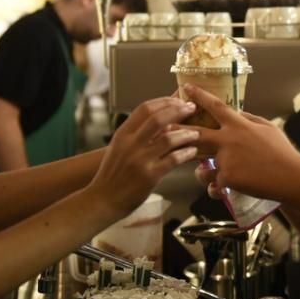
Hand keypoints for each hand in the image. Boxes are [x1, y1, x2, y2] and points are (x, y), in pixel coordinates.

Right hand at [86, 96, 198, 217]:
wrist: (103, 199)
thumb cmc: (114, 173)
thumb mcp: (120, 147)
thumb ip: (137, 134)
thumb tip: (163, 120)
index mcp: (123, 134)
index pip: (145, 108)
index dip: (165, 101)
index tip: (178, 100)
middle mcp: (130, 144)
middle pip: (158, 118)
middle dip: (178, 110)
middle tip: (191, 108)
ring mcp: (140, 159)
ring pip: (168, 139)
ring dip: (186, 133)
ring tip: (196, 133)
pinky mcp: (149, 175)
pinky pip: (173, 160)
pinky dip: (185, 153)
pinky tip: (192, 151)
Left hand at [182, 84, 299, 200]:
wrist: (291, 177)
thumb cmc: (283, 152)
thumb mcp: (268, 128)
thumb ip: (249, 120)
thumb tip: (238, 114)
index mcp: (239, 125)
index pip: (216, 107)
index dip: (199, 96)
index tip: (185, 88)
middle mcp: (229, 139)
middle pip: (195, 134)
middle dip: (177, 132)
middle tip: (161, 130)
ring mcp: (226, 159)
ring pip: (202, 167)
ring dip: (204, 173)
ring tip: (213, 178)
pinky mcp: (227, 178)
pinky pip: (215, 186)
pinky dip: (219, 190)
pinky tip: (226, 193)